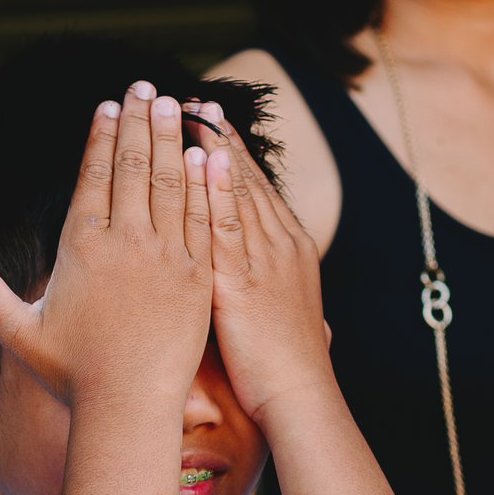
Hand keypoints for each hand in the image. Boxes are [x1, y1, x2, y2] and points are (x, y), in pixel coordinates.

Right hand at [0, 83, 211, 409]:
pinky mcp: (199, 275)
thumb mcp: (18, 331)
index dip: (100, 137)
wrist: (128, 406)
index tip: (106, 107)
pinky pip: (204, 216)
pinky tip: (208, 155)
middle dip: (138, 121)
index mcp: (81, 246)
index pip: (92, 176)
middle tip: (142, 87)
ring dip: (172, 137)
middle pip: (133, 166)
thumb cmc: (70, 374)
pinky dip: (206, 180)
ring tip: (174, 103)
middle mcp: (125, 241)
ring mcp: (167, 255)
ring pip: (171, 181)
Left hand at [186, 102, 336, 423]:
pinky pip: (227, 225)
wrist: (300, 397)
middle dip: (220, 137)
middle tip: (195, 98)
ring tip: (193, 109)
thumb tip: (250, 274)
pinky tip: (201, 159)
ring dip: (214, 148)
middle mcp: (281, 244)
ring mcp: (265, 260)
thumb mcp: (278, 313)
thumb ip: (263, 284)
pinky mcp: (244, 281)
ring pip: (238, 192)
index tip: (210, 120)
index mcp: (289, 249)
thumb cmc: (285, 367)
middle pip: (247, 179)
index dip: (232, 152)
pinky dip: (215, 189)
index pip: (257, 189)